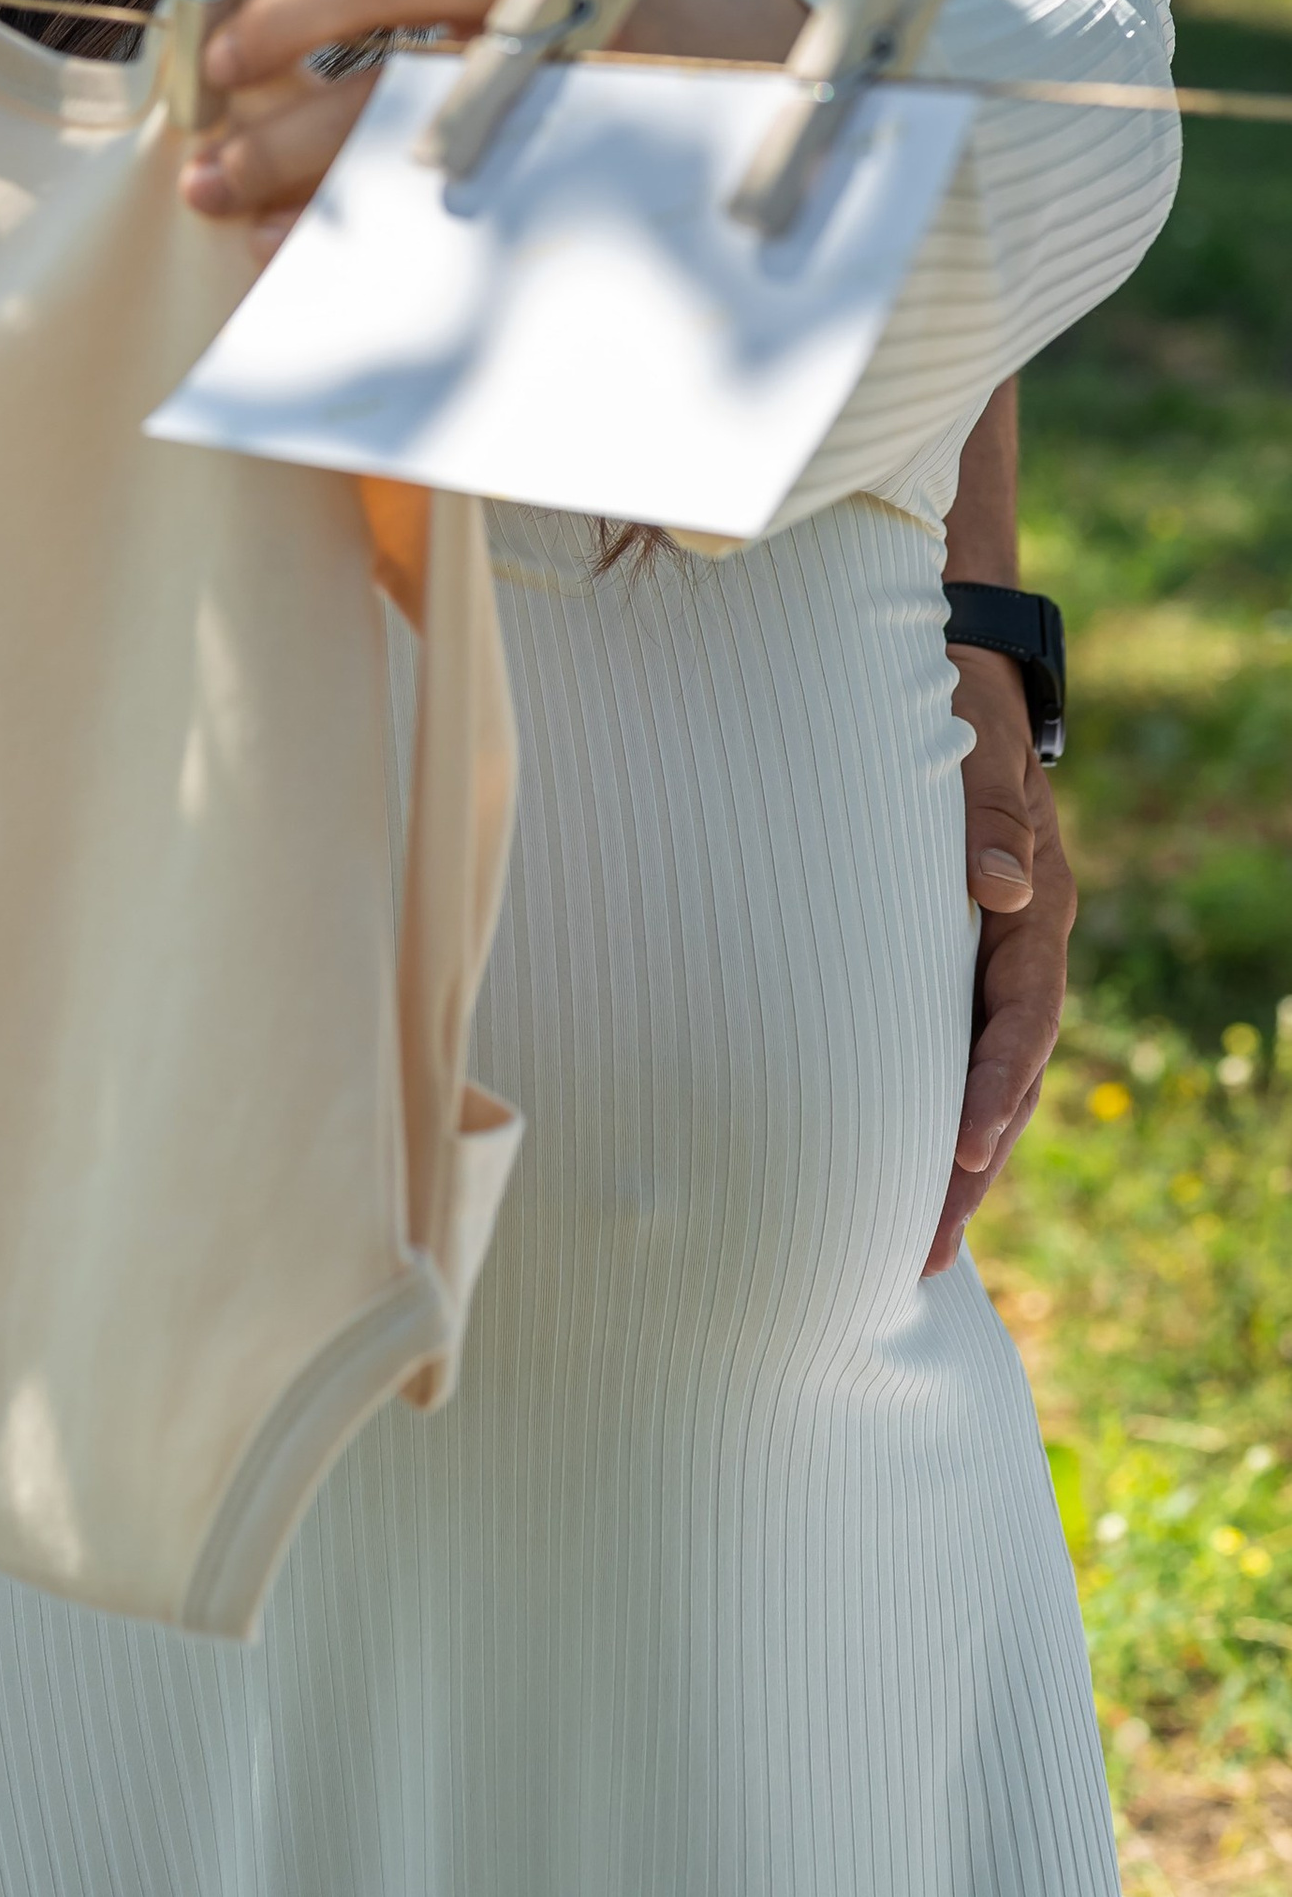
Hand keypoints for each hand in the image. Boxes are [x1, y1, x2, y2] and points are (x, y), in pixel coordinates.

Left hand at [181, 0, 804, 235]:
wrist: (802, 61)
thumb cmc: (635, 11)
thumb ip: (441, 9)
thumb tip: (272, 64)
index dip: (293, 16)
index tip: (220, 57)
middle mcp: (562, 36)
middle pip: (396, 94)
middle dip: (287, 144)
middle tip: (209, 179)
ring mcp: (588, 121)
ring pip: (432, 176)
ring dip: (333, 212)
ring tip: (257, 242)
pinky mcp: (609, 194)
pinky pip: (491, 238)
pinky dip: (412, 260)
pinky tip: (352, 281)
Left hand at [925, 646, 1071, 1275]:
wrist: (957, 681)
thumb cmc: (956, 714)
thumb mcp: (978, 750)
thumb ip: (988, 812)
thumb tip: (997, 881)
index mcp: (1034, 905)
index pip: (1021, 1011)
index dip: (997, 1081)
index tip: (970, 1149)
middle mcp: (1018, 945)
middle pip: (1005, 1073)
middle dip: (970, 1166)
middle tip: (923, 1252)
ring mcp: (985, 960)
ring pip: (978, 1078)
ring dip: (949, 1162)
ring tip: (911, 1252)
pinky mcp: (949, 964)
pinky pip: (946, 1052)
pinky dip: (930, 1114)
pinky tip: (897, 1173)